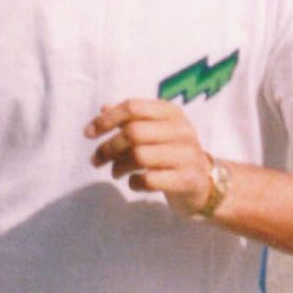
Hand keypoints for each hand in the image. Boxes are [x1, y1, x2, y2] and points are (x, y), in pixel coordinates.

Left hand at [85, 99, 211, 214]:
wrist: (204, 184)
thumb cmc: (171, 153)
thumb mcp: (155, 131)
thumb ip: (131, 119)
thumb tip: (102, 109)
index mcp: (171, 112)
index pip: (133, 107)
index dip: (106, 120)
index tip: (88, 134)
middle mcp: (182, 130)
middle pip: (133, 132)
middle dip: (108, 147)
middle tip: (97, 160)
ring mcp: (187, 155)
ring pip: (139, 156)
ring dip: (118, 166)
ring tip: (115, 172)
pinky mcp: (187, 180)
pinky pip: (150, 180)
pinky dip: (134, 182)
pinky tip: (133, 183)